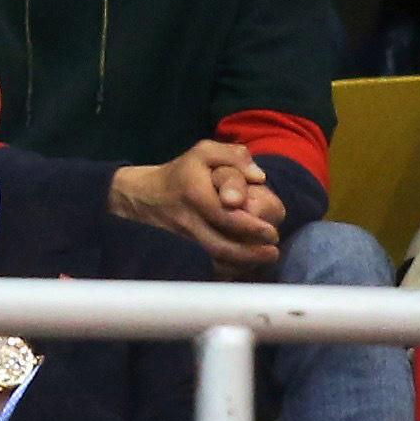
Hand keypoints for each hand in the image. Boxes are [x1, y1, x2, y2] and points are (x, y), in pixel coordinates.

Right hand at [110, 140, 285, 274]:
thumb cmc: (182, 172)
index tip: (271, 232)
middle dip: (250, 253)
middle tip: (273, 251)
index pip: (225, 216)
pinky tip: (247, 266)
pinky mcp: (185, 249)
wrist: (146, 196)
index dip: (250, 227)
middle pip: (219, 246)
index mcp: (196, 194)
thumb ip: (235, 157)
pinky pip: (208, 264)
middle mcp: (190, 220)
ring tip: (266, 259)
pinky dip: (229, 268)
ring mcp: (186, 238)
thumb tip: (258, 177)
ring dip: (243, 263)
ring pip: (214, 258)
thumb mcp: (205, 152)